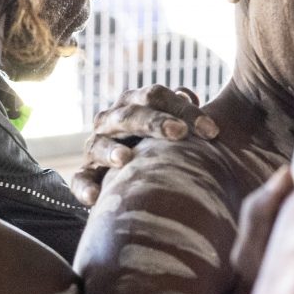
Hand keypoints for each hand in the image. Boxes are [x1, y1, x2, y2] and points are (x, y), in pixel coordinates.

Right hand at [69, 84, 218, 205]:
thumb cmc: (166, 145)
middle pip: (130, 115)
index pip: (157, 97)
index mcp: (136, 103)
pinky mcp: (86, 173)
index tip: (213, 132)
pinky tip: (94, 198)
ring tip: (125, 159)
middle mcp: (113, 120)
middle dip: (155, 123)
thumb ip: (184, 111)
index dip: (185, 110)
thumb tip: (190, 95)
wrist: (134, 175)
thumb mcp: (177, 126)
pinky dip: (84, 188)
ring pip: (100, 144)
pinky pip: (80, 179)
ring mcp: (97, 146)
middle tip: (180, 133)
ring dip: (111, 151)